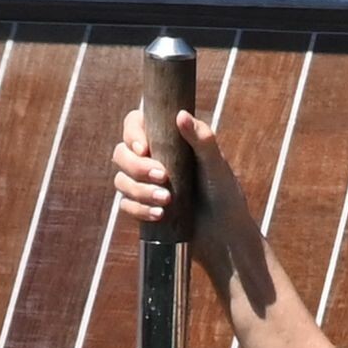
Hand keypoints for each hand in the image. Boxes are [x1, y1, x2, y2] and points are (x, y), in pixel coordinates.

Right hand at [111, 105, 250, 254]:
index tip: (144, 149)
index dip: (132, 134)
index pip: (134, 125)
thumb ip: (202, 139)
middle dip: (137, 167)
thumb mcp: (216, 165)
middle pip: (121, 154)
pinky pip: (127, 206)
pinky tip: (159, 214)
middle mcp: (150, 159)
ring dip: (140, 190)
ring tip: (168, 200)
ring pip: (121, 181)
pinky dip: (140, 210)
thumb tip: (181, 115)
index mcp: (164, 140)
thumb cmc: (224, 193)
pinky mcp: (143, 207)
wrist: (225, 232)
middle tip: (163, 177)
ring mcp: (144, 184)